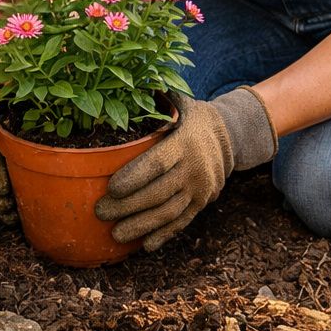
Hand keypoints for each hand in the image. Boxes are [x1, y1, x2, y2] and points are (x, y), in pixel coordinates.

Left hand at [95, 88, 277, 251]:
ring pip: (169, 212)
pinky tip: (144, 245)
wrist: (231, 135)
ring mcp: (201, 189)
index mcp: (185, 143)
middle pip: (158, 193)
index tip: (110, 188)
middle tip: (100, 212)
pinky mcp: (203, 203)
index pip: (157, 164)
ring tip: (115, 234)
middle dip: (127, 206)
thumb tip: (124, 85)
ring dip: (141, 226)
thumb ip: (154, 99)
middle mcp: (195, 168)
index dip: (133, 178)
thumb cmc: (189, 117)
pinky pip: (182, 222)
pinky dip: (163, 235)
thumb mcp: (178, 102)